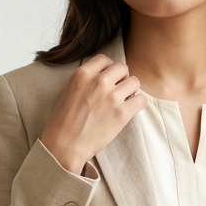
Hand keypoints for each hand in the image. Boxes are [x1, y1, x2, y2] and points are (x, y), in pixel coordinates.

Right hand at [40, 54, 146, 173]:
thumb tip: (107, 76)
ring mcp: (112, 97)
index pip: (105, 59)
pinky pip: (141, 100)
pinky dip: (138, 104)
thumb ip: (88, 80)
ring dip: (131, 90)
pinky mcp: (122, 113)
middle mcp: (98, 82)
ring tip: (123, 101)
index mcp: (83, 74)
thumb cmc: (64, 121)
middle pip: (122, 67)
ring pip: (135, 82)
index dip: (108, 69)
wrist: (65, 145)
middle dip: (121, 78)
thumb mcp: (70, 90)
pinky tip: (129, 110)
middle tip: (116, 91)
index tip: (107, 80)